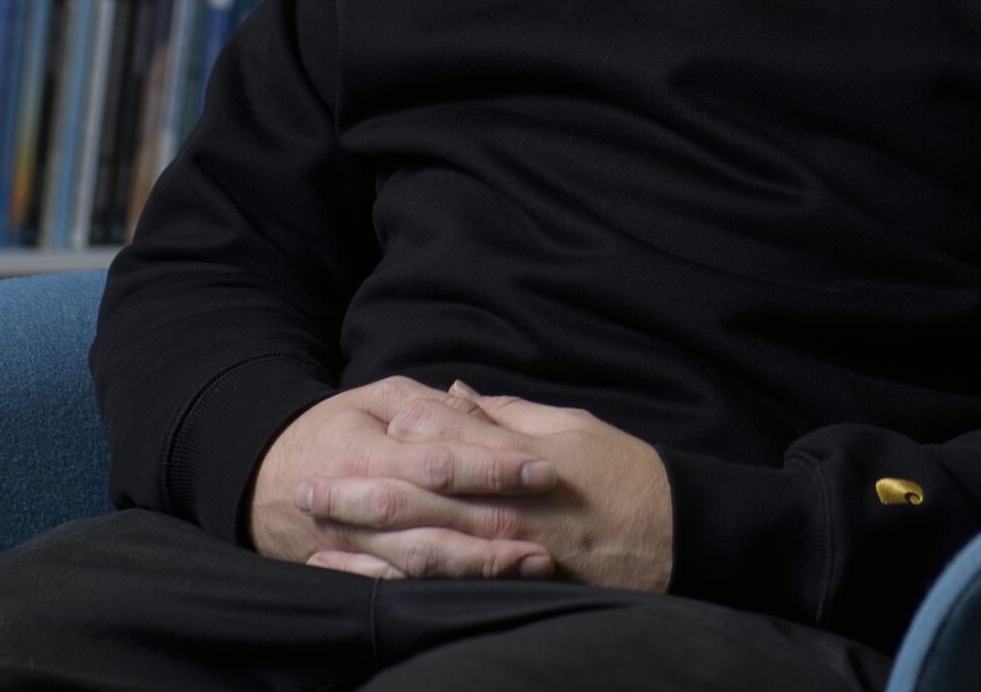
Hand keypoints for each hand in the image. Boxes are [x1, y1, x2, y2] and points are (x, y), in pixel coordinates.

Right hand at [246, 376, 562, 579]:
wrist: (261, 479)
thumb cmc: (329, 430)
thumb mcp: (371, 400)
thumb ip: (422, 406)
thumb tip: (471, 404)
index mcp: (370, 452)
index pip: (441, 461)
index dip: (493, 467)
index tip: (544, 469)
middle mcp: (362, 504)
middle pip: (437, 518)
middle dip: (497, 525)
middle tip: (555, 527)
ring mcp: (356, 545)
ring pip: (424, 561)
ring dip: (480, 565)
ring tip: (534, 563)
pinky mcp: (355, 571)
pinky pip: (402, 586)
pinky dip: (442, 591)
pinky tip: (482, 593)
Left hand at [298, 380, 674, 592]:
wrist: (677, 539)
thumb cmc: (625, 475)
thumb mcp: (573, 427)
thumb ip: (509, 414)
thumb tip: (460, 392)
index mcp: (518, 461)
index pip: (446, 442)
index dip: (397, 436)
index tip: (356, 428)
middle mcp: (504, 508)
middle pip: (417, 497)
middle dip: (357, 492)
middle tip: (303, 488)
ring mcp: (506, 553)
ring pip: (422, 550)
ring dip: (364, 544)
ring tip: (315, 539)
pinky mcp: (512, 587)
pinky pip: (446, 589)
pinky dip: (401, 586)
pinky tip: (365, 584)